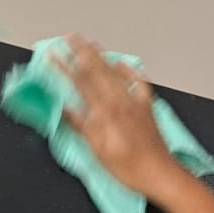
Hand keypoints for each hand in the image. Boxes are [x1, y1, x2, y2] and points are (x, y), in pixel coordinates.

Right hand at [54, 34, 182, 198]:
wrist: (161, 174)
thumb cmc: (128, 168)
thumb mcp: (99, 151)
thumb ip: (82, 127)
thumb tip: (64, 108)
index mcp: (106, 112)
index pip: (81, 83)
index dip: (64, 67)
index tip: (52, 54)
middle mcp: (121, 101)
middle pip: (98, 71)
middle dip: (82, 52)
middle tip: (69, 38)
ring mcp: (136, 102)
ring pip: (116, 73)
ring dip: (102, 56)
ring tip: (90, 43)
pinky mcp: (147, 107)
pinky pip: (139, 83)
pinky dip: (131, 71)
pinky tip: (123, 63)